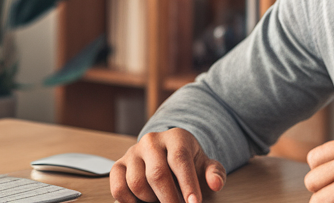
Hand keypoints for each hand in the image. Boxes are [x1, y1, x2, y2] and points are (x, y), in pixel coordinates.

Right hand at [110, 128, 226, 202]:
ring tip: (163, 200)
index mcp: (176, 137)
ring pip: (137, 183)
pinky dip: (129, 201)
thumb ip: (215, 173)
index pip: (180, 160)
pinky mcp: (118, 165)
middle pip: (157, 174)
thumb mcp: (206, 165)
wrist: (168, 155)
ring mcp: (133, 153)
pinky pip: (118, 187)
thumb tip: (216, 183)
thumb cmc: (188, 163)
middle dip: (170, 199)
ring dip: (151, 200)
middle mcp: (151, 141)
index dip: (187, 184)